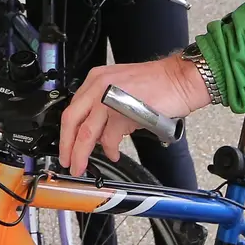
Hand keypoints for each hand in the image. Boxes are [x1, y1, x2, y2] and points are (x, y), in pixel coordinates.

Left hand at [59, 55, 208, 175]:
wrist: (179, 79)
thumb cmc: (156, 84)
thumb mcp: (120, 87)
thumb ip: (102, 106)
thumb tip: (93, 132)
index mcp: (96, 79)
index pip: (72, 108)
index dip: (66, 131)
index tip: (65, 145)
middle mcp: (99, 86)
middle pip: (72, 121)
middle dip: (67, 146)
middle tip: (67, 161)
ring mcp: (110, 98)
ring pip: (86, 133)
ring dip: (82, 154)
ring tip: (82, 165)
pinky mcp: (124, 111)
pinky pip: (109, 137)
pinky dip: (109, 150)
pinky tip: (113, 154)